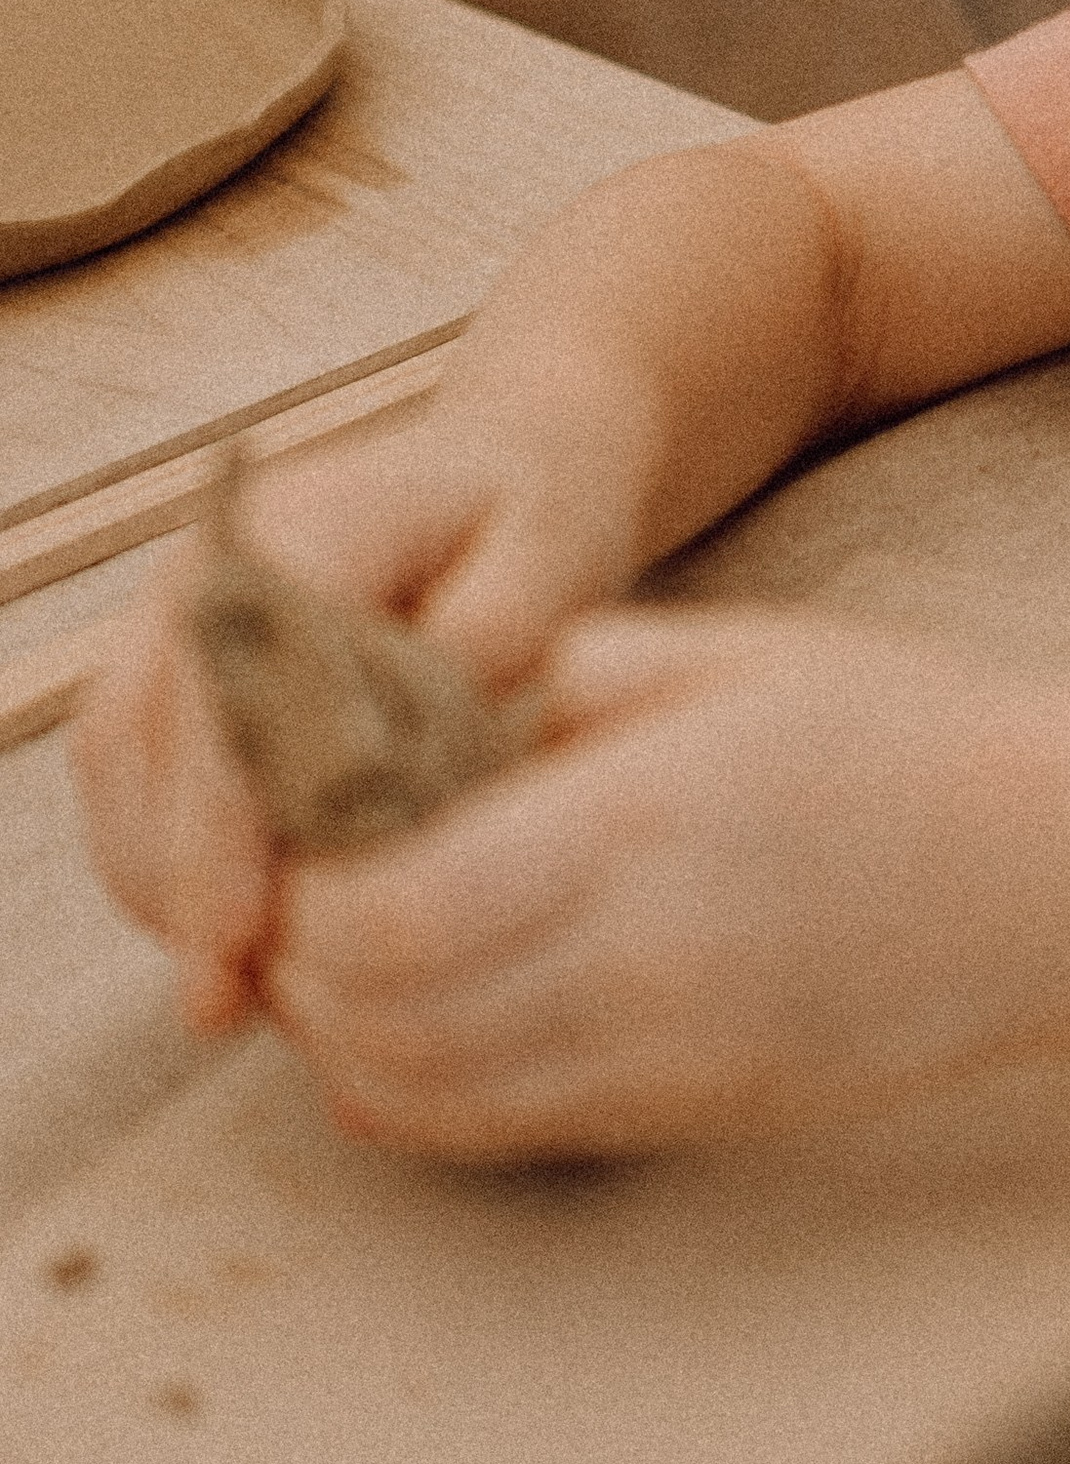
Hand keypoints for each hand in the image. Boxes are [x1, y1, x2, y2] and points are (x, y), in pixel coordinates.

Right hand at [72, 400, 651, 1033]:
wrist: (507, 459)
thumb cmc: (538, 515)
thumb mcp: (557, 557)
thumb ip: (487, 642)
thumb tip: (390, 757)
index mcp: (300, 529)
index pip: (226, 701)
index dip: (223, 838)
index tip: (236, 946)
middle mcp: (209, 565)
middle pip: (146, 748)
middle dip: (181, 889)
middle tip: (240, 1004)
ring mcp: (175, 609)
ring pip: (118, 771)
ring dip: (164, 883)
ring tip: (243, 984)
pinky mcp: (172, 656)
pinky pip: (128, 772)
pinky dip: (167, 858)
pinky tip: (235, 929)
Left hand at [251, 609, 1039, 1161]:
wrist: (1058, 877)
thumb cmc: (903, 738)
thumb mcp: (734, 651)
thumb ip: (574, 671)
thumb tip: (445, 708)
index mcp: (637, 822)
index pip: (387, 915)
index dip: (303, 895)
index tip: (297, 835)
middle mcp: (639, 961)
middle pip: (383, 1021)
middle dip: (301, 973)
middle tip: (288, 905)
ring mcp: (668, 1057)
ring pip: (429, 1096)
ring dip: (350, 1042)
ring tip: (343, 967)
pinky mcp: (694, 1114)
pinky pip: (507, 1133)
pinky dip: (425, 1095)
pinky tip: (418, 1030)